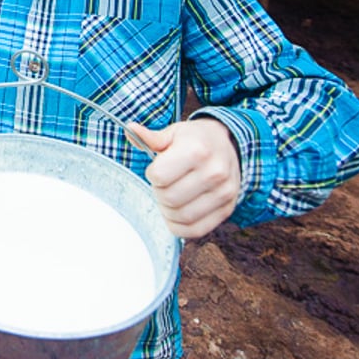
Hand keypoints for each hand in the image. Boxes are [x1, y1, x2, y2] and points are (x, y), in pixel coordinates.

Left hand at [131, 119, 240, 238]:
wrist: (229, 145)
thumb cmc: (195, 140)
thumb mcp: (174, 133)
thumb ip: (151, 137)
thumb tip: (130, 129)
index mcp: (197, 150)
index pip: (159, 176)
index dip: (152, 174)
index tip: (158, 169)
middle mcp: (214, 172)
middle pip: (169, 198)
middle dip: (158, 193)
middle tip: (163, 185)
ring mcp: (224, 193)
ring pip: (181, 217)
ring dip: (167, 211)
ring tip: (169, 198)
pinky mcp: (227, 209)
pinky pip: (196, 230)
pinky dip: (179, 227)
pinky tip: (176, 214)